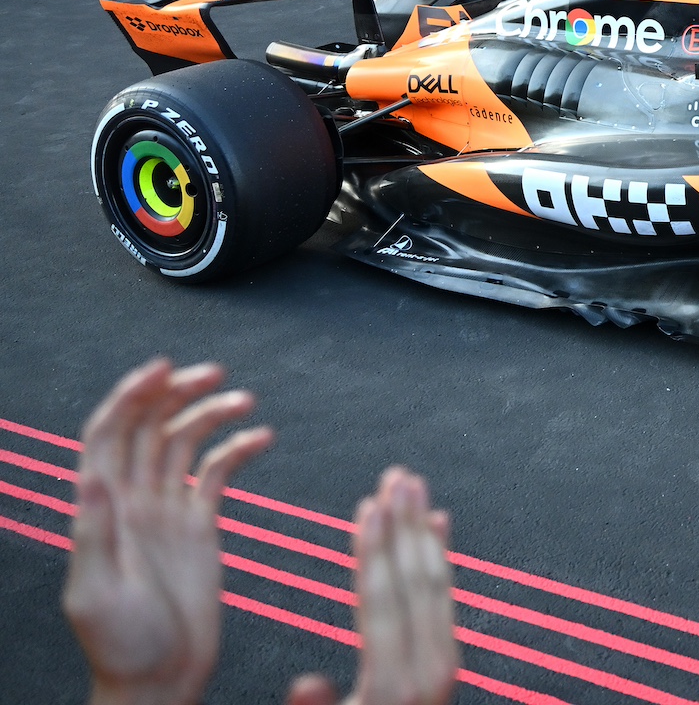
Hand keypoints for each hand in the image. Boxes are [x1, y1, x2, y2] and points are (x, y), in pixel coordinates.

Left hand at [63, 359, 273, 704]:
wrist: (158, 681)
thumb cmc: (122, 648)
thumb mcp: (96, 593)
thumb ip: (96, 532)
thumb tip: (92, 474)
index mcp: (105, 510)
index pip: (109, 435)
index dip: (131, 396)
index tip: (163, 368)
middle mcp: (135, 502)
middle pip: (149, 427)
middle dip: (177, 392)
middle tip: (212, 372)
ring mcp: (167, 511)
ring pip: (186, 442)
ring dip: (212, 414)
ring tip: (245, 400)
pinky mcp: (201, 526)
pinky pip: (219, 473)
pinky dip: (239, 449)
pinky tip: (262, 438)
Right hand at [284, 468, 457, 704]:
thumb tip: (306, 682)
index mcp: (392, 688)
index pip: (383, 603)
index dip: (374, 553)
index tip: (368, 505)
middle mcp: (427, 672)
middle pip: (414, 584)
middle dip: (404, 527)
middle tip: (397, 475)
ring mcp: (443, 667)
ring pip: (435, 585)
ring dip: (422, 531)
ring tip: (412, 486)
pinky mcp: (447, 665)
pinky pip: (446, 600)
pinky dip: (442, 559)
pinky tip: (439, 526)